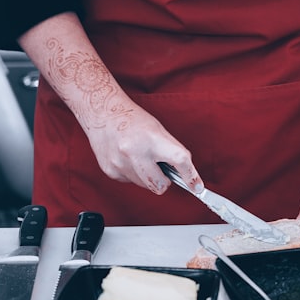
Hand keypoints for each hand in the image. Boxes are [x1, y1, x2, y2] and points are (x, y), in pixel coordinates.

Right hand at [85, 105, 201, 194]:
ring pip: (145, 186)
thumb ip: (171, 152)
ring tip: (139, 156)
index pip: (179, 160)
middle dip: (164, 181)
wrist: (102, 113)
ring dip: (147, 176)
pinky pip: (131, 182)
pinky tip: (127, 158)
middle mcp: (135, 152)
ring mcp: (121, 164)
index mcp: (152, 139)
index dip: (190, 176)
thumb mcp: (157, 130)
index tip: (197, 186)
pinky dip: (133, 174)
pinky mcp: (111, 171)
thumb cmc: (132, 120)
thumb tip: (184, 175)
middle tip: (161, 167)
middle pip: (160, 185)